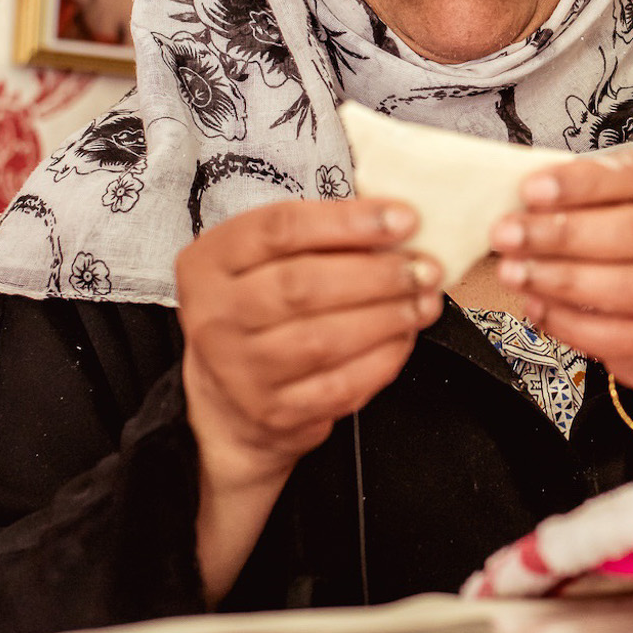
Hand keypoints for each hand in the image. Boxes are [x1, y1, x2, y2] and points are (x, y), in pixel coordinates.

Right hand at [175, 198, 441, 492]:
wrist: (225, 402)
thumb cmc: (257, 312)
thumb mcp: (262, 262)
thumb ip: (316, 236)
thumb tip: (395, 221)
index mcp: (209, 262)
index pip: (280, 229)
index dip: (349, 221)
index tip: (404, 219)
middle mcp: (214, 316)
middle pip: (303, 286)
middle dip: (377, 275)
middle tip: (423, 268)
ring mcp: (239, 371)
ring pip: (324, 340)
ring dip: (388, 317)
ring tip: (423, 302)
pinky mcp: (273, 412)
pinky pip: (340, 386)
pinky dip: (382, 359)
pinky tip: (403, 338)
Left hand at [490, 149, 632, 433]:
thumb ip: (594, 195)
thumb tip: (529, 198)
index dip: (587, 182)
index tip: (533, 189)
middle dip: (565, 233)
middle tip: (510, 234)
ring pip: (632, 287)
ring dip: (563, 279)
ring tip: (516, 272)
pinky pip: (623, 334)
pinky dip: (572, 322)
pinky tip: (539, 306)